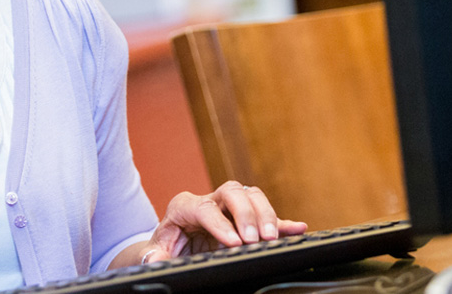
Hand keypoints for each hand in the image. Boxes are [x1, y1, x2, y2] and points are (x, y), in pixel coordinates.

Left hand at [143, 181, 307, 260]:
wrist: (173, 247)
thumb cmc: (166, 247)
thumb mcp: (157, 252)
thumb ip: (155, 255)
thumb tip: (154, 258)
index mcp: (184, 206)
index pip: (204, 208)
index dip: (220, 224)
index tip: (234, 242)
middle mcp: (208, 200)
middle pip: (231, 192)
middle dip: (246, 214)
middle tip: (254, 240)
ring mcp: (228, 207)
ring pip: (251, 196)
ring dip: (265, 215)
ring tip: (272, 238)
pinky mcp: (244, 219)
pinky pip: (266, 216)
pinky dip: (283, 222)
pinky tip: (297, 228)